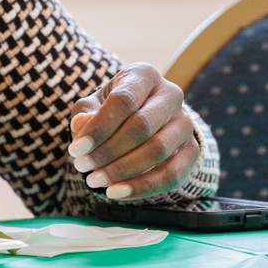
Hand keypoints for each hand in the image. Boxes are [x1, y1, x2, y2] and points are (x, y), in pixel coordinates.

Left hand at [67, 64, 199, 201]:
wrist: (144, 120)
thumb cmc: (113, 110)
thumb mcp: (94, 105)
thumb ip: (85, 114)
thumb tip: (80, 126)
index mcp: (144, 75)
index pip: (123, 101)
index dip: (99, 128)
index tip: (76, 150)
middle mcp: (171, 95)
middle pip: (142, 126)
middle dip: (109, 151)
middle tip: (82, 167)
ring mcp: (185, 123)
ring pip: (158, 150)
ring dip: (123, 170)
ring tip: (95, 181)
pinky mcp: (192, 150)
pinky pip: (171, 174)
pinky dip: (142, 187)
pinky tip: (116, 193)